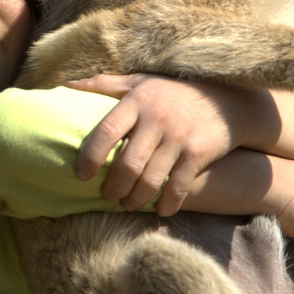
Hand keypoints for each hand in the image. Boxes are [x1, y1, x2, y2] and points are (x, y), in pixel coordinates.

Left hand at [67, 74, 244, 215]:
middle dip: (113, 187)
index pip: (106, 131)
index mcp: (137, 101)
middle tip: (108, 196)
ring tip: (128, 204)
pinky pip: (177, 187)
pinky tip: (160, 210)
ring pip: (150, 180)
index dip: (90, 157)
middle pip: (127, 164)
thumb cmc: (172, 94)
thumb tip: (67, 86)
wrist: (226, 103)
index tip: (81, 175)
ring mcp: (179, 138)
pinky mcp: (197, 154)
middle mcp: (157, 119)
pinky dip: (166, 204)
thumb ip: (104, 84)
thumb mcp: (140, 82)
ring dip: (135, 199)